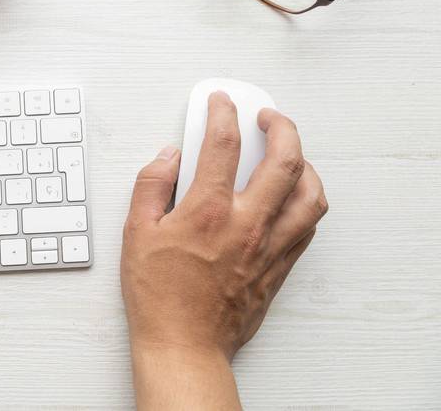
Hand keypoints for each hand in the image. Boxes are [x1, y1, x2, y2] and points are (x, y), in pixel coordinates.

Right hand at [122, 92, 327, 409]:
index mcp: (208, 211)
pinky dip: (306, 201)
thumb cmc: (159, 295)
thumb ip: (151, 185)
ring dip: (305, 164)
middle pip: (284, 160)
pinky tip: (292, 196)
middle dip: (281, 126)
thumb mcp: (136, 233)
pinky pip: (308, 225)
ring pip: (310, 194)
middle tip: (268, 117)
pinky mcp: (279, 266)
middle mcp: (247, 224)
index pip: (223, 144)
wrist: (183, 343)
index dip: (222, 113)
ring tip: (291, 154)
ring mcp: (269, 246)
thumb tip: (167, 156)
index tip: (221, 103)